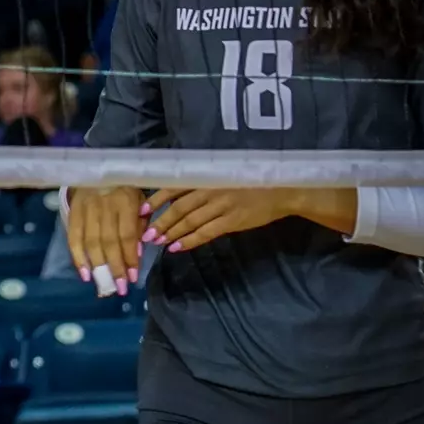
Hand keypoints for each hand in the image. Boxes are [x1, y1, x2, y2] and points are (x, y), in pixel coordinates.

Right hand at [66, 186, 144, 297]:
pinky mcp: (72, 212)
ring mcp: (86, 208)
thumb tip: (137, 252)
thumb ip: (139, 226)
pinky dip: (78, 257)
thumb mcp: (139, 202)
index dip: (130, 257)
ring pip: (91, 242)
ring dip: (98, 266)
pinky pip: (73, 238)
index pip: (127, 234)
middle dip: (115, 267)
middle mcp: (104, 204)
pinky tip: (85, 274)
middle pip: (108, 241)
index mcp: (126, 200)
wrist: (97, 169)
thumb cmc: (124, 189)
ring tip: (104, 285)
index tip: (134, 277)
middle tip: (120, 288)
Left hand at [140, 188, 298, 253]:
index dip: (156, 199)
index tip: (141, 210)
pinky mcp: (232, 221)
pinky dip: (189, 241)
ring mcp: (222, 206)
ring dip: (171, 232)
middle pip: (178, 208)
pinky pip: (206, 233)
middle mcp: (211, 190)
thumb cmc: (250, 180)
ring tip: (157, 242)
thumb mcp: (223, 175)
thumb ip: (202, 183)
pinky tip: (176, 247)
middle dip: (160, 221)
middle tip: (145, 234)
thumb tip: (173, 193)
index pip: (175, 188)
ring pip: (189, 221)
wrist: (282, 190)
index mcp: (207, 177)